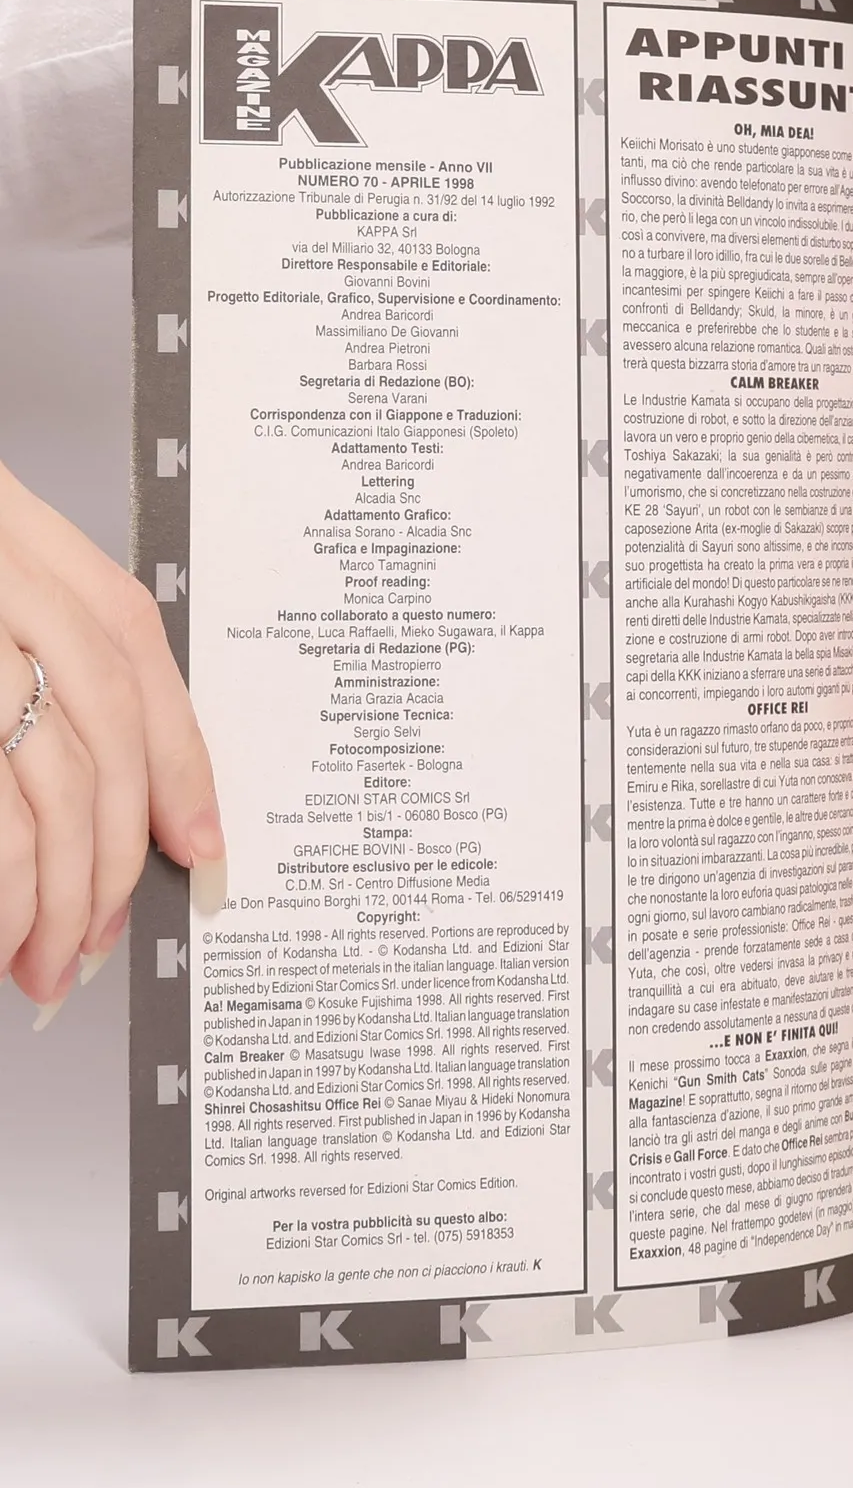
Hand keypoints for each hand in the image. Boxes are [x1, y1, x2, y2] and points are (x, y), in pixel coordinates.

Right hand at [0, 465, 223, 1018]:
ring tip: (49, 959)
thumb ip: (22, 651)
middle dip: (113, 851)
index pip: (130, 641)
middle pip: (100, 725)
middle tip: (104, 936)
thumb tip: (116, 792)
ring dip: (62, 890)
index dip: (178, 752)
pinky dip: (5, 883)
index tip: (198, 840)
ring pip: (49, 777)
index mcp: (2, 527)